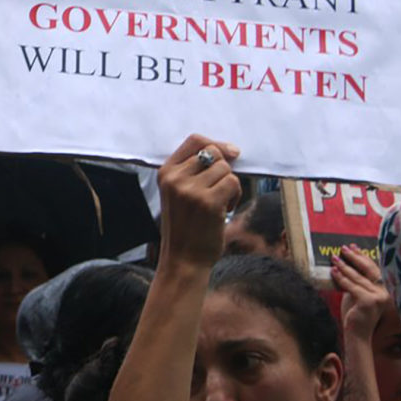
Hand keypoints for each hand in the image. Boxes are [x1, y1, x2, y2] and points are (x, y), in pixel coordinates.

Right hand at [157, 134, 240, 268]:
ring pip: (226, 169)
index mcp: (165, 172)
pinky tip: (224, 210)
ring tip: (220, 203)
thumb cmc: (185, 227)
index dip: (215, 144)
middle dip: (224, 169)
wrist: (183, 260)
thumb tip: (230, 151)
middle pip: (214, 153)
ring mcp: (191, 189)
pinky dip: (235, 196)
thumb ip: (193, 171)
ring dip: (230, 185)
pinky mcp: (208, 202)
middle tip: (220, 189)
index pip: (194, 140)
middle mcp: (175, 178)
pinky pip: (233, 183)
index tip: (231, 153)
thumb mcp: (178, 193)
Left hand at [331, 244, 390, 337]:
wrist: (358, 335)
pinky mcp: (368, 301)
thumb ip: (356, 282)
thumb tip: (346, 264)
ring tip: (335, 258)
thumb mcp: (357, 294)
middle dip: (355, 257)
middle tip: (343, 248)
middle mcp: (385, 293)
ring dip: (345, 266)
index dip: (363, 257)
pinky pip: (351, 286)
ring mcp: (378, 297)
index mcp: (385, 290)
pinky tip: (333, 271)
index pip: (374, 269)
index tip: (354, 247)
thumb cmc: (356, 315)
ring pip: (358, 277)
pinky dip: (341, 278)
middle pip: (368, 270)